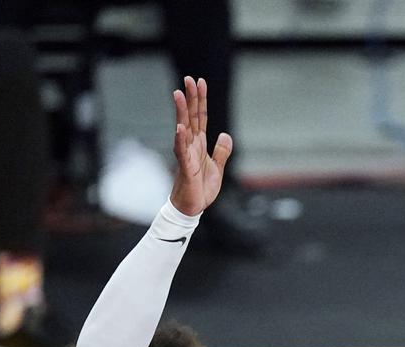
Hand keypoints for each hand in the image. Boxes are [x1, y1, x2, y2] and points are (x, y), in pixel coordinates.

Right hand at [169, 77, 232, 216]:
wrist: (192, 208)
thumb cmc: (201, 189)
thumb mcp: (217, 168)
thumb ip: (221, 152)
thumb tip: (225, 135)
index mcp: (200, 145)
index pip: (201, 118)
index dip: (201, 100)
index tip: (200, 82)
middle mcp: (192, 146)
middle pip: (192, 118)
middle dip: (191, 98)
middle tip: (189, 78)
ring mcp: (187, 156)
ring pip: (184, 129)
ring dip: (181, 112)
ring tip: (178, 94)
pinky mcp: (186, 168)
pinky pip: (182, 152)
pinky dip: (180, 139)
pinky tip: (180, 128)